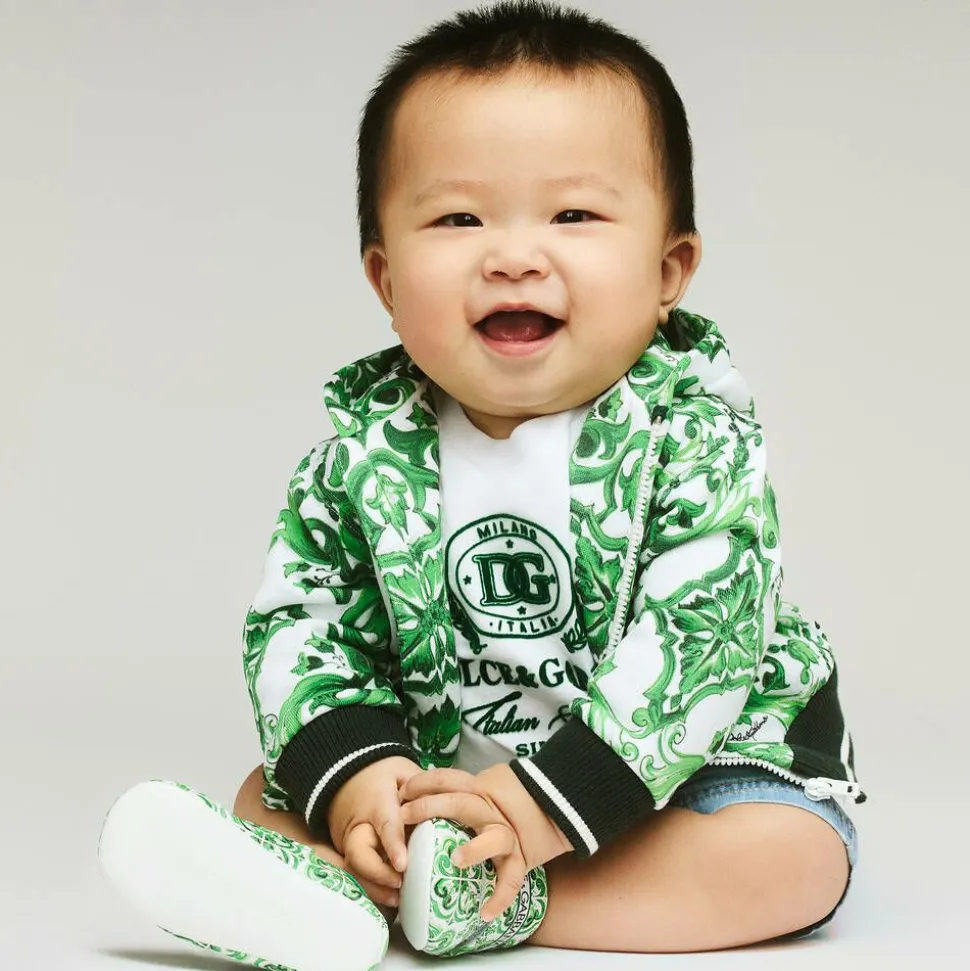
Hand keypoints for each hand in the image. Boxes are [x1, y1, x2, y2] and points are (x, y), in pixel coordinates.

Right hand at [327, 756, 422, 906]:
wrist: (349, 775)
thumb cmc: (383, 773)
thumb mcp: (403, 770)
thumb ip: (421, 786)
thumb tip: (443, 803)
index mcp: (378, 802)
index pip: (385, 824)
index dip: (393, 845)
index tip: (402, 864)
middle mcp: (360, 825)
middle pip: (359, 854)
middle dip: (376, 875)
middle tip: (399, 886)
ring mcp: (350, 841)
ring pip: (355, 869)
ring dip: (374, 887)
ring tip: (398, 899)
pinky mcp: (349, 852)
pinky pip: (357, 873)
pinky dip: (371, 887)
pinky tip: (390, 898)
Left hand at [398, 764, 571, 920]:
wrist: (549, 808)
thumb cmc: (500, 803)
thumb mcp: (479, 789)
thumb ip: (457, 791)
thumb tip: (416, 793)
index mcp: (479, 791)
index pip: (450, 778)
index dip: (423, 782)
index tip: (402, 791)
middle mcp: (493, 812)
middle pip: (462, 803)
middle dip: (431, 806)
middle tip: (405, 816)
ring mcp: (507, 836)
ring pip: (494, 839)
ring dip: (474, 848)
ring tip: (455, 860)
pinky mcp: (520, 861)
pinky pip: (512, 880)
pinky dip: (500, 897)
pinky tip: (484, 913)